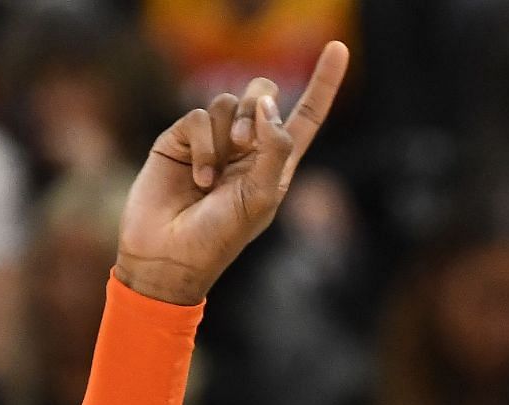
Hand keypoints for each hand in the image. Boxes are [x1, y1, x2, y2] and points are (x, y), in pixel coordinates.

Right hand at [115, 41, 348, 305]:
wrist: (170, 253)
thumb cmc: (220, 237)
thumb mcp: (260, 197)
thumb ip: (274, 148)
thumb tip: (267, 103)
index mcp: (276, 164)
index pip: (305, 117)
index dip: (322, 85)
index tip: (338, 48)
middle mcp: (247, 147)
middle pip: (261, 93)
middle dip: (257, 105)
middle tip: (245, 142)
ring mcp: (213, 140)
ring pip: (226, 101)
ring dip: (226, 135)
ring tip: (214, 177)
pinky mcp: (181, 137)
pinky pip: (199, 117)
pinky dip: (201, 145)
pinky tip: (198, 177)